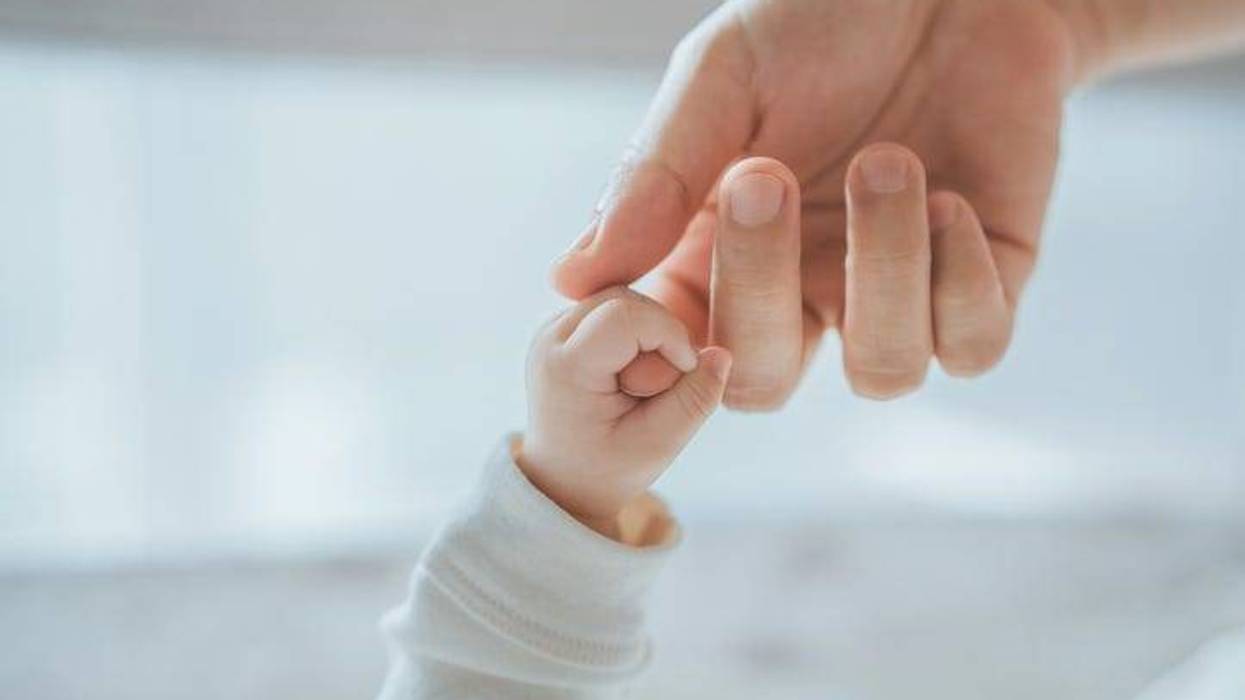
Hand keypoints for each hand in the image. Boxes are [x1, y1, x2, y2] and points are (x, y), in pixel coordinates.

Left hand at [518, 287, 731, 536]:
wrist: (563, 478)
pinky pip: (618, 307)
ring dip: (650, 335)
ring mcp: (554, 327)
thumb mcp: (658, 445)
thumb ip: (694, 401)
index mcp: (565, 368)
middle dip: (660, 337)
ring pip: (625, 299)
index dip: (670, 335)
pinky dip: (639, 334)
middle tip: (656, 389)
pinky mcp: (568, 324)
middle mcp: (550, 337)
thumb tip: (721, 354)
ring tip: (643, 384)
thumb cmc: (606, 467)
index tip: (685, 373)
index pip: (626, 315)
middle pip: (627, 301)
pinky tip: (635, 372)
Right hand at [553, 0, 1079, 405]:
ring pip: (881, 373)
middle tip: (765, 174)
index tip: (648, 283)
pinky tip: (949, 197)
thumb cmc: (821, 19)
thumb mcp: (722, 76)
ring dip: (883, 269)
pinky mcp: (984, 280)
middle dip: (760, 287)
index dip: (657, 345)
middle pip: (763, 381)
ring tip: (889, 158)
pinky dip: (958, 280)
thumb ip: (655, 177)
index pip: (672, 348)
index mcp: (719, 253)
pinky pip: (971, 344)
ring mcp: (891, 291)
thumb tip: (570, 280)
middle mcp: (801, 289)